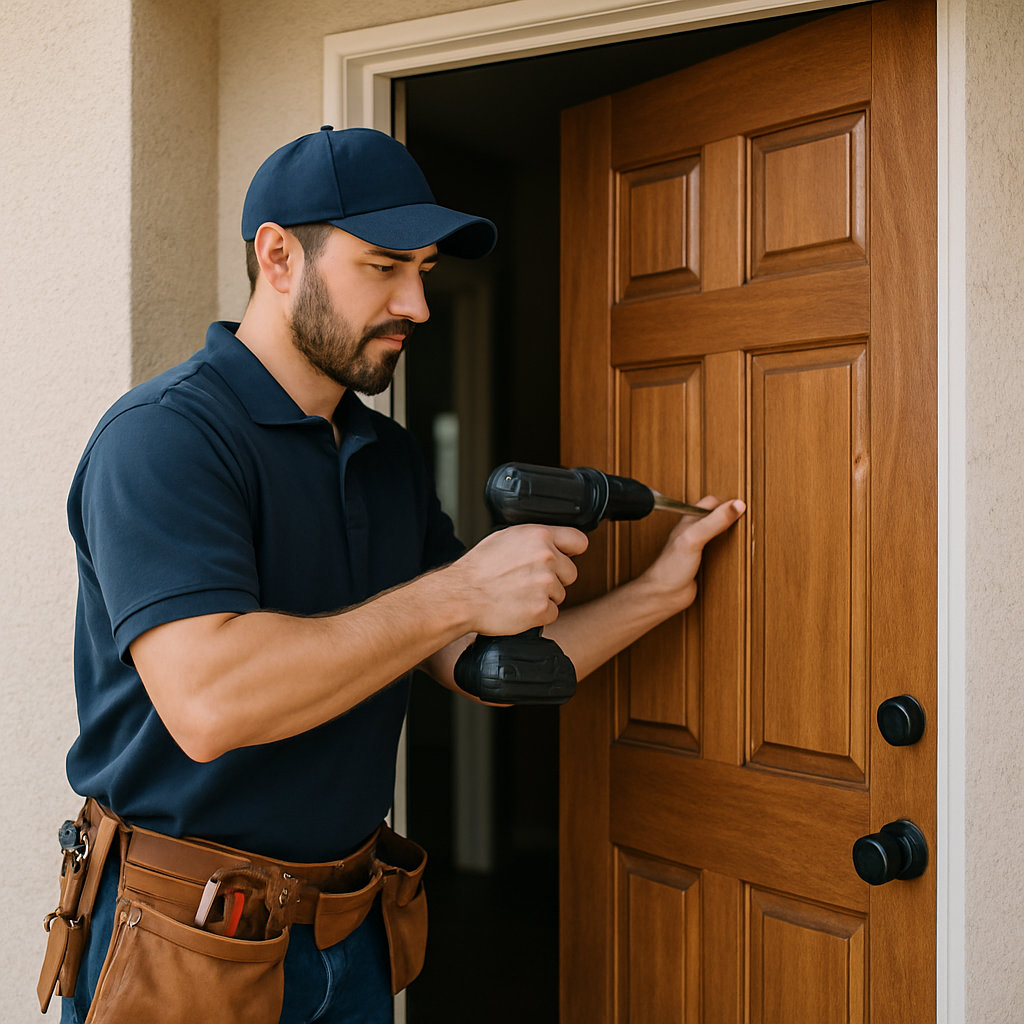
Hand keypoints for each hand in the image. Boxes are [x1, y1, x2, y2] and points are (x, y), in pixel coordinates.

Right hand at [446, 524, 588, 635]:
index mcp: (539, 536)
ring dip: (544, 597)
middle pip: (571, 573)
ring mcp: (546, 584)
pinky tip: (519, 607)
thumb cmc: (478, 568)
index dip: (572, 551)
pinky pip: (552, 614)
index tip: (566, 557)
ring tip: (519, 593)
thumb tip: (550, 542)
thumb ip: (533, 539)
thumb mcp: (505, 538)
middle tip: (529, 581)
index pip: (579, 541)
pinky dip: (538, 615)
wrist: (461, 595)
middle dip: (555, 579)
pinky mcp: (541, 608)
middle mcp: (546, 557)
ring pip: (561, 594)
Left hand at [640, 497, 745, 612]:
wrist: (663, 596)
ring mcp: (697, 548)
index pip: (711, 503)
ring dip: (730, 534)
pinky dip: (728, 551)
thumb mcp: (694, 538)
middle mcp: (693, 532)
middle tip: (747, 519)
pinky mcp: (702, 564)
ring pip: (718, 534)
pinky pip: (718, 552)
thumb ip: (715, 521)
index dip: (726, 503)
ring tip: (745, 534)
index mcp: (688, 521)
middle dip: (730, 516)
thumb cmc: (670, 567)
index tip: (743, 507)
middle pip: (716, 517)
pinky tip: (735, 554)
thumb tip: (737, 505)